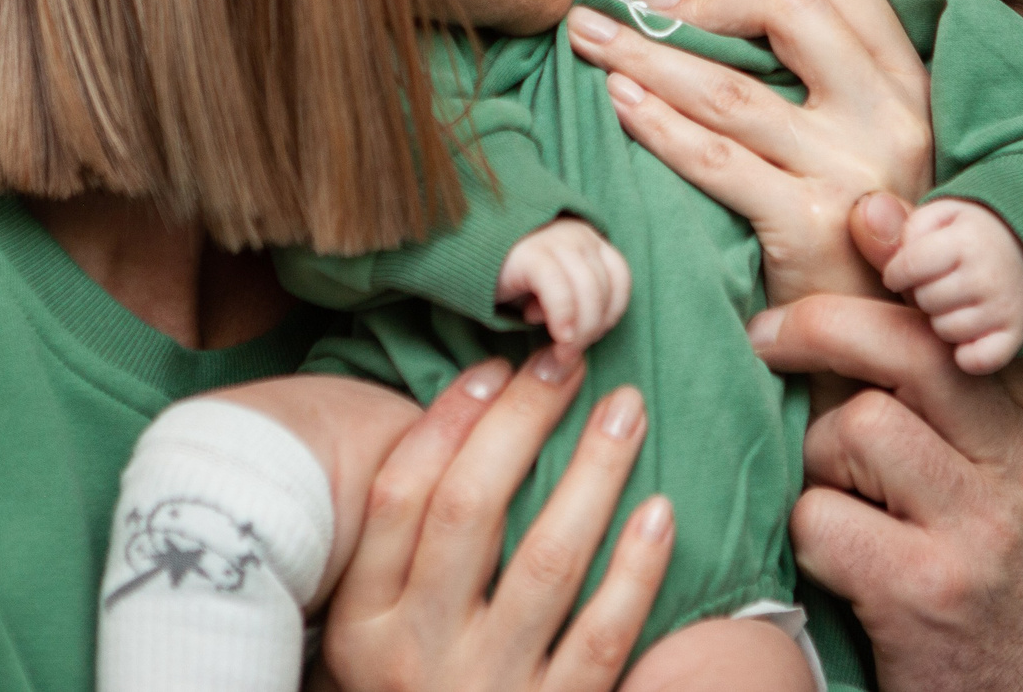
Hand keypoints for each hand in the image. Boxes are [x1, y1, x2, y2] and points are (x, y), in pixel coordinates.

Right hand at [320, 346, 673, 691]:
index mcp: (361, 622)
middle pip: (470, 511)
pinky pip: (604, 635)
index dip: (450, 421)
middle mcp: (415, 654)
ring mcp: (486, 688)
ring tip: (626, 411)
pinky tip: (661, 511)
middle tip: (569, 362)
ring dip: (593, 475)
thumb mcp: (376, 629)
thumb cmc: (415, 687)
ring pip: (546, 562)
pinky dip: (637, 570)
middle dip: (523, 423)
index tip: (496, 365)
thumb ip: (404, 546)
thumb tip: (467, 413)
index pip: (400, 497)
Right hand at [496, 219, 631, 347]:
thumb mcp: (551, 287)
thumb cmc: (510, 275)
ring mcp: (554, 240)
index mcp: (587, 240)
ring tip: (561, 350)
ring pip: (587, 289)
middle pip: (605, 287)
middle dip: (593, 328)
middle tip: (570, 354)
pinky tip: (556, 335)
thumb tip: (579, 337)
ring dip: (581, 329)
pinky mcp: (529, 253)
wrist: (462, 250)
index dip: (611, 313)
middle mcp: (575, 235)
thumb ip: (573, 302)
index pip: (620, 278)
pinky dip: (563, 316)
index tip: (591, 337)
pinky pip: (558, 288)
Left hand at [564, 0, 932, 304]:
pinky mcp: (810, 226)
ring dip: (645, 56)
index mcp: (908, 88)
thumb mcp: (876, 148)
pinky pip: (715, 159)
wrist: (885, 350)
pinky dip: (657, 126)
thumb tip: (735, 17)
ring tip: (590, 41)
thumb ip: (837, 87)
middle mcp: (889, 118)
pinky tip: (618, 106)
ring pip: (730, 90)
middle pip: (788, 11)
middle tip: (627, 12)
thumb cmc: (862, 242)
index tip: (690, 5)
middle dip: (693, 6)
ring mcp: (850, 170)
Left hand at [745, 196, 1022, 691]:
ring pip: (854, 428)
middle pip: (906, 349)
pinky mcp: (925, 589)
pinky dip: (807, 532)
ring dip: (817, 457)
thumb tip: (874, 223)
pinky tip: (836, 556)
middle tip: (763, 336)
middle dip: (819, 326)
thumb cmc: (991, 558)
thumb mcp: (994, 463)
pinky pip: (820, 519)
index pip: (959, 315)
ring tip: (836, 493)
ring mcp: (974, 527)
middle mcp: (1013, 463)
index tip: (859, 216)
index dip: (904, 257)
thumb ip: (940, 371)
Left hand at [879, 199, 1022, 375]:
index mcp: (967, 238)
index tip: (901, 273)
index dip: (897, 273)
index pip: (909, 267)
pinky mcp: (1015, 336)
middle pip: (926, 301)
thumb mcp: (937, 218)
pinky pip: (976, 360)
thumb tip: (861, 216)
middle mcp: (990, 273)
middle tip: (937, 285)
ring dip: (941, 321)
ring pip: (945, 331)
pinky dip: (966, 355)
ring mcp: (1006, 307)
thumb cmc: (967, 235)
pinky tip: (966, 337)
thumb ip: (898, 224)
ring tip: (954, 304)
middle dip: (923, 294)